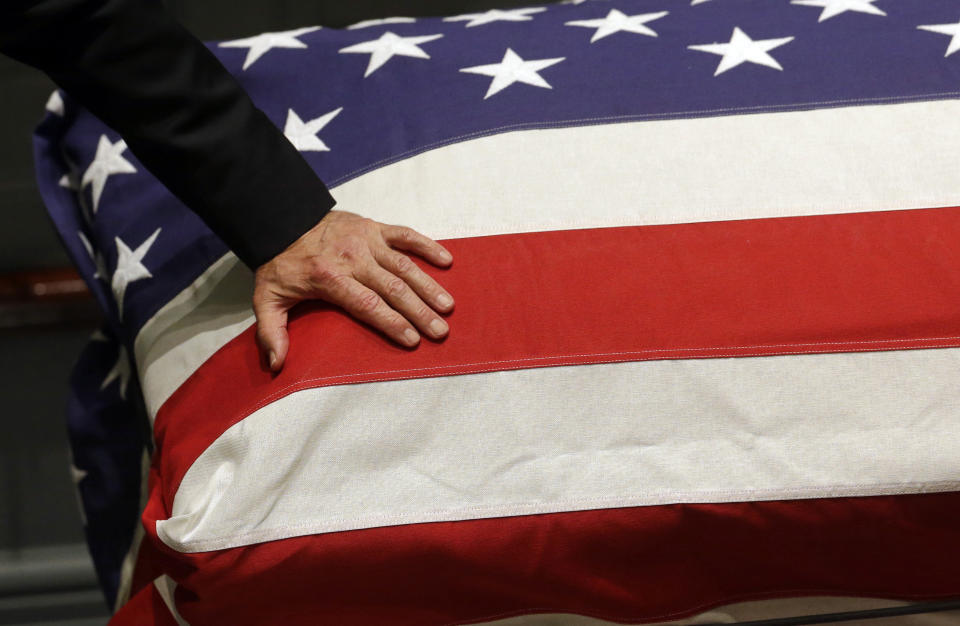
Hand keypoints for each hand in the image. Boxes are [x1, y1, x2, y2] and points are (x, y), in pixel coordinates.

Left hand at [253, 210, 454, 371]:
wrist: (282, 218)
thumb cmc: (280, 262)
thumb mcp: (266, 298)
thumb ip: (271, 331)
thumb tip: (275, 365)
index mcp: (330, 277)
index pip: (367, 304)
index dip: (391, 322)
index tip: (412, 339)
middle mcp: (353, 258)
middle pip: (392, 289)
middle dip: (419, 312)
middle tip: (440, 331)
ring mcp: (366, 239)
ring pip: (404, 265)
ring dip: (428, 286)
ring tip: (447, 306)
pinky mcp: (374, 227)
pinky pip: (405, 235)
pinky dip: (427, 246)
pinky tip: (446, 261)